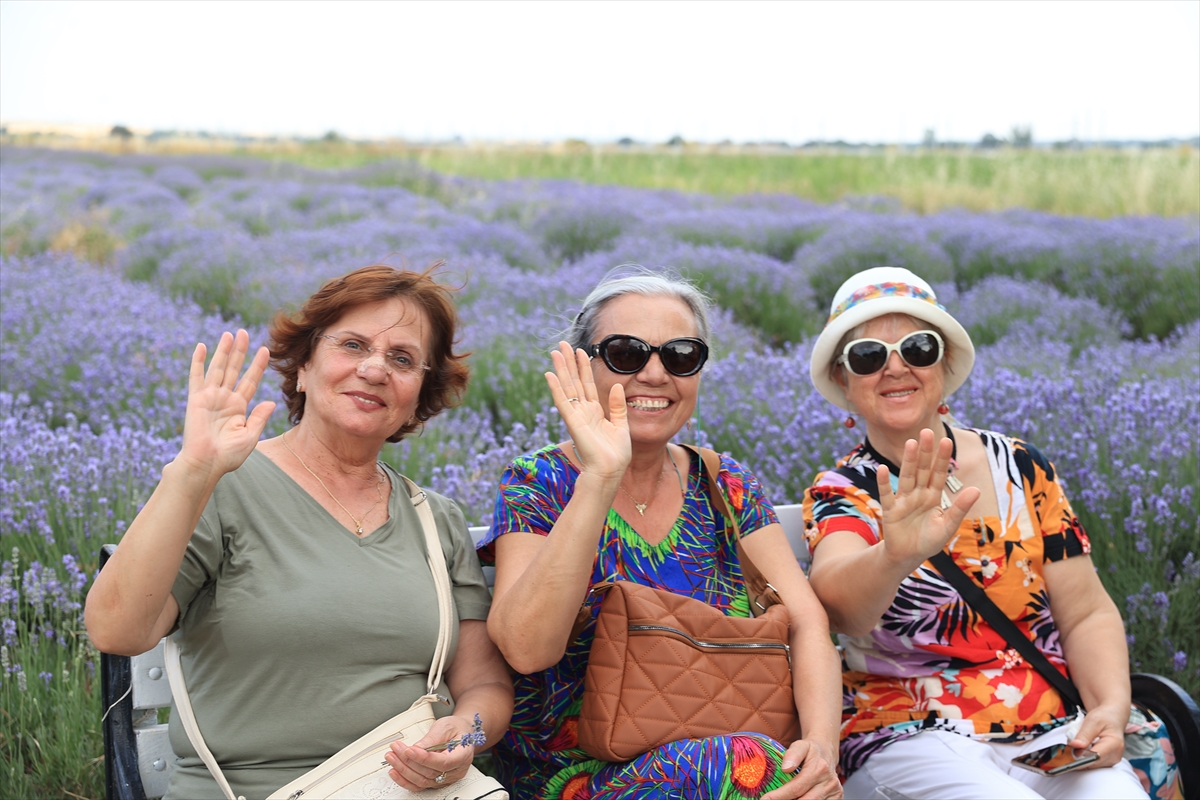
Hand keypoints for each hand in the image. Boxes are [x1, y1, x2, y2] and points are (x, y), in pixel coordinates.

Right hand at [175, 330, 275, 480]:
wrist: (207, 464)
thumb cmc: (228, 456)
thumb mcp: (250, 436)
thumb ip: (259, 418)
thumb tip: (270, 402)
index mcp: (238, 408)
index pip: (250, 381)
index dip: (257, 366)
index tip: (265, 350)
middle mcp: (224, 399)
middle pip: (234, 370)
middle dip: (240, 352)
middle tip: (244, 332)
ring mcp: (210, 398)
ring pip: (218, 369)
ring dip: (224, 351)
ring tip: (230, 334)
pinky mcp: (196, 400)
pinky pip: (197, 377)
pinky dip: (198, 362)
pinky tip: (201, 346)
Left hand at [384, 715, 477, 789]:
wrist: (461, 733)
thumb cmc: (456, 728)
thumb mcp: (446, 726)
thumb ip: (432, 738)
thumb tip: (417, 748)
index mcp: (462, 755)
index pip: (443, 762)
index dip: (424, 758)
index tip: (409, 751)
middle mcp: (455, 771)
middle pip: (430, 772)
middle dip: (408, 761)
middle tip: (396, 749)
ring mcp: (446, 778)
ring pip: (422, 781)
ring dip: (404, 770)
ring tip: (392, 758)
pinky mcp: (436, 781)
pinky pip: (420, 785)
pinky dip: (405, 780)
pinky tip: (395, 772)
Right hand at [545, 341, 629, 481]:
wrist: (610, 470)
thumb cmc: (616, 454)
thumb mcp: (621, 425)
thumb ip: (617, 406)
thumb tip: (618, 385)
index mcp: (595, 411)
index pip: (588, 384)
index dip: (584, 367)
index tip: (581, 351)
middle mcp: (583, 411)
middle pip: (574, 381)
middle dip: (568, 362)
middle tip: (561, 345)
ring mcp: (576, 416)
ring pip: (567, 387)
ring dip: (561, 369)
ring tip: (555, 352)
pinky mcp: (573, 422)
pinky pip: (563, 402)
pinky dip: (556, 388)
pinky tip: (550, 375)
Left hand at [762, 738, 841, 799]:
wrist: (827, 752)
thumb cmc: (811, 750)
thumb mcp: (800, 745)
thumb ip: (792, 754)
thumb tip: (785, 768)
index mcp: (820, 768)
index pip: (796, 788)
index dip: (780, 796)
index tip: (765, 799)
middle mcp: (829, 782)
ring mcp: (835, 791)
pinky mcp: (837, 797)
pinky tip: (795, 799)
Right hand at [878, 429, 979, 568]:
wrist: (908, 556)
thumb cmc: (929, 540)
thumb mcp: (948, 525)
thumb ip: (960, 507)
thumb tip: (976, 489)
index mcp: (933, 496)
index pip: (938, 473)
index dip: (942, 457)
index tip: (945, 440)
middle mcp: (919, 494)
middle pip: (923, 469)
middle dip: (925, 452)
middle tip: (927, 432)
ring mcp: (904, 500)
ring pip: (907, 477)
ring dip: (909, 461)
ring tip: (911, 443)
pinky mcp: (891, 510)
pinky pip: (887, 494)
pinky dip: (884, 483)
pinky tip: (882, 469)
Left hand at [1068, 706, 1127, 767]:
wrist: (1112, 717)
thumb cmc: (1104, 717)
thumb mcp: (1093, 721)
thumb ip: (1084, 734)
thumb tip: (1075, 746)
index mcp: (1114, 745)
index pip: (1095, 757)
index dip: (1080, 755)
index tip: (1070, 749)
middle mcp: (1115, 756)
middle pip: (1091, 762)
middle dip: (1078, 753)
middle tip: (1074, 740)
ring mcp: (1111, 761)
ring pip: (1089, 764)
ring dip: (1080, 754)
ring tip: (1081, 741)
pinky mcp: (1106, 762)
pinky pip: (1090, 763)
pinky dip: (1084, 755)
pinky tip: (1084, 746)